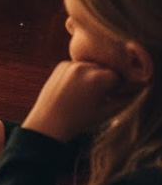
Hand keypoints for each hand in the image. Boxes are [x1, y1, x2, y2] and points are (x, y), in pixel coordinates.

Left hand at [22, 60, 142, 142]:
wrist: (49, 120)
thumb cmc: (79, 120)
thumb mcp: (106, 113)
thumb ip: (124, 100)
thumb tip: (135, 90)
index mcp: (97, 79)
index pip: (118, 77)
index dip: (118, 88)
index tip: (111, 98)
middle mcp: (84, 67)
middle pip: (105, 70)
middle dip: (106, 81)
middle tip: (99, 97)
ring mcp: (71, 64)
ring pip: (93, 67)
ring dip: (94, 77)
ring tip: (86, 94)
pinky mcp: (62, 65)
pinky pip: (79, 66)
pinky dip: (81, 75)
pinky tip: (75, 89)